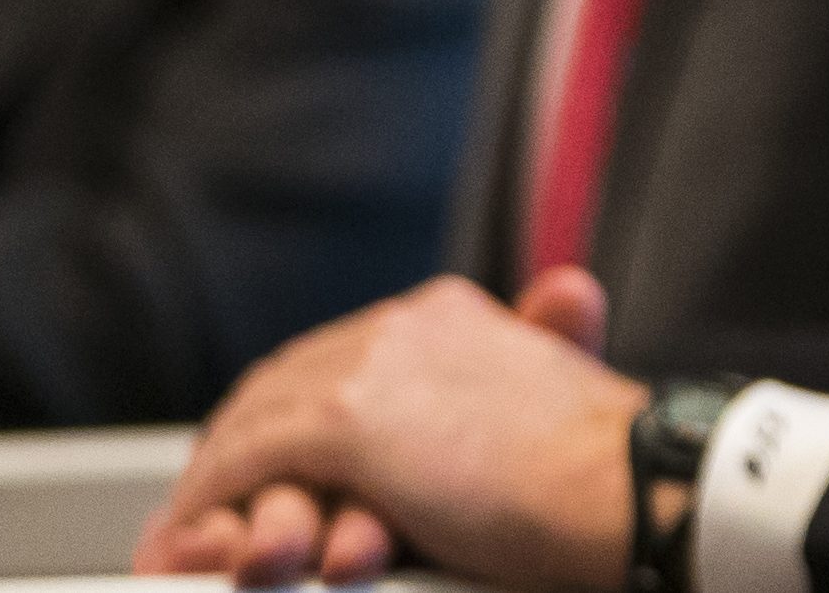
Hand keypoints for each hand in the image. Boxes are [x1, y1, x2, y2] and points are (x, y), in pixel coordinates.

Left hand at [131, 275, 640, 589]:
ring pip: (254, 417)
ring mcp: (369, 369)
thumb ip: (533, 348)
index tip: (271, 456)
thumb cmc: (607, 465)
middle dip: (244, 437)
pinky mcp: (344, 427)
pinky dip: (210, 499)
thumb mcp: (553, 390)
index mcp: (446, 314)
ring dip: (218, 473)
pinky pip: (245, 462)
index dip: (292, 407)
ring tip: (197, 524)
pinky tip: (200, 532)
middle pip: (284, 379)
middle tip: (216, 494)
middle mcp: (403, 324)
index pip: (335, 355)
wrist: (630, 481)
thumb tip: (558, 296)